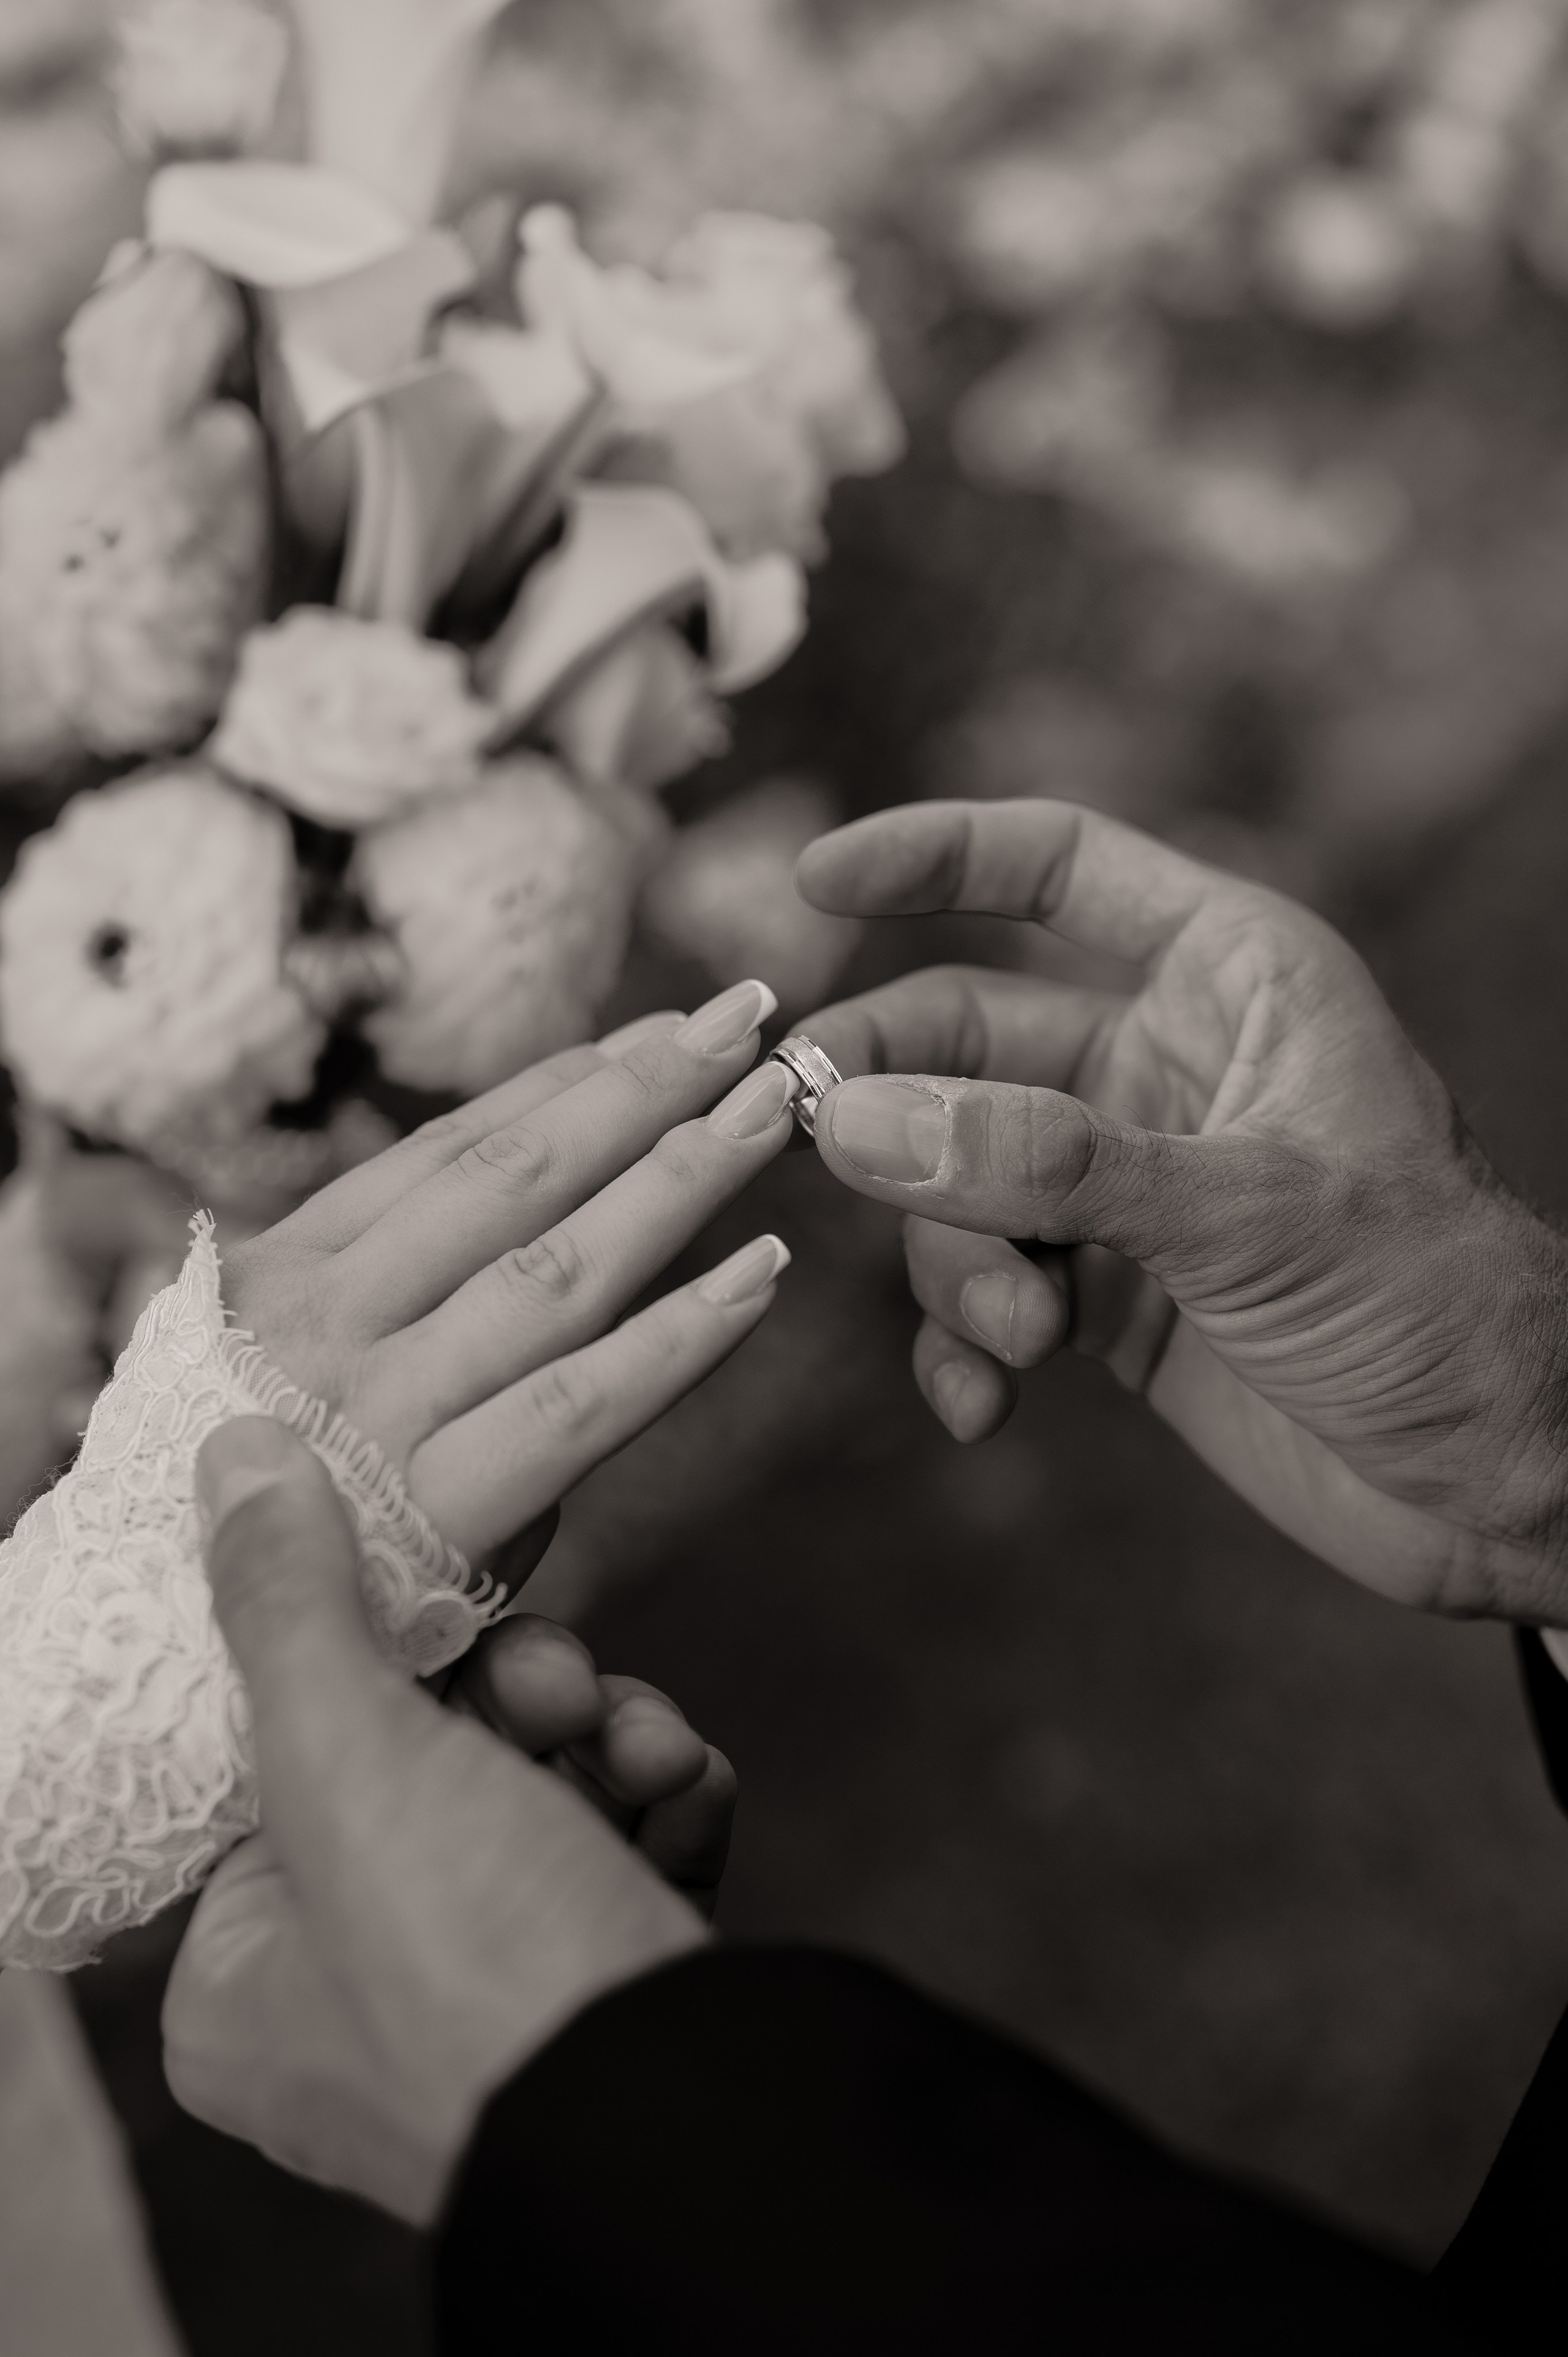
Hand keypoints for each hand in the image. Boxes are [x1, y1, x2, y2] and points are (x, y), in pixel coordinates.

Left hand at [164, 1420, 729, 2222]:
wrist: (690, 2128)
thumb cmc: (480, 1970)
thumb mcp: (352, 1760)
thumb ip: (291, 1600)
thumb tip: (233, 1453)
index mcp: (242, 1977)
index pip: (283, 1754)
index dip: (366, 1648)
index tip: (439, 1580)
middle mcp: (351, 2000)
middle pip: (426, 1758)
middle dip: (524, 1694)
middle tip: (563, 1682)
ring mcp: (489, 1999)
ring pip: (541, 1788)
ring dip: (609, 1737)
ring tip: (648, 1753)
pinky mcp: (604, 1986)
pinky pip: (621, 1847)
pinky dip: (662, 1804)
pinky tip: (691, 1798)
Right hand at [218, 982, 798, 1565]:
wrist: (138, 1649)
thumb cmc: (232, 1502)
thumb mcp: (267, 1359)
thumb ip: (375, 1286)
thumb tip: (508, 1200)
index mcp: (292, 1267)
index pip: (455, 1149)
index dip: (572, 1081)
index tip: (666, 1029)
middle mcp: (334, 1317)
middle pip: (517, 1179)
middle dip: (642, 1090)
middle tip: (751, 1020)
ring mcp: (382, 1408)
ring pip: (557, 1269)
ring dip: (678, 1182)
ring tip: (772, 1115)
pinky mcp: (433, 1508)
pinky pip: (579, 1406)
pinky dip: (680, 1336)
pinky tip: (761, 1276)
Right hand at [797, 800, 1567, 1622]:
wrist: (1508, 1484)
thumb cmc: (1439, 1306)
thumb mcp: (1246, 1214)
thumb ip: (1047, 1164)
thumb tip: (855, 1117)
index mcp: (1231, 979)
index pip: (1060, 867)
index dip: (934, 856)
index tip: (815, 883)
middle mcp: (1164, 1065)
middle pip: (963, 1035)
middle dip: (889, 1096)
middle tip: (809, 1141)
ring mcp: (1127, 1185)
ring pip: (957, 1179)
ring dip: (955, 1260)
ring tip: (1017, 1338)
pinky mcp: (1110, 1297)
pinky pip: (986, 1290)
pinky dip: (966, 1346)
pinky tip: (986, 1409)